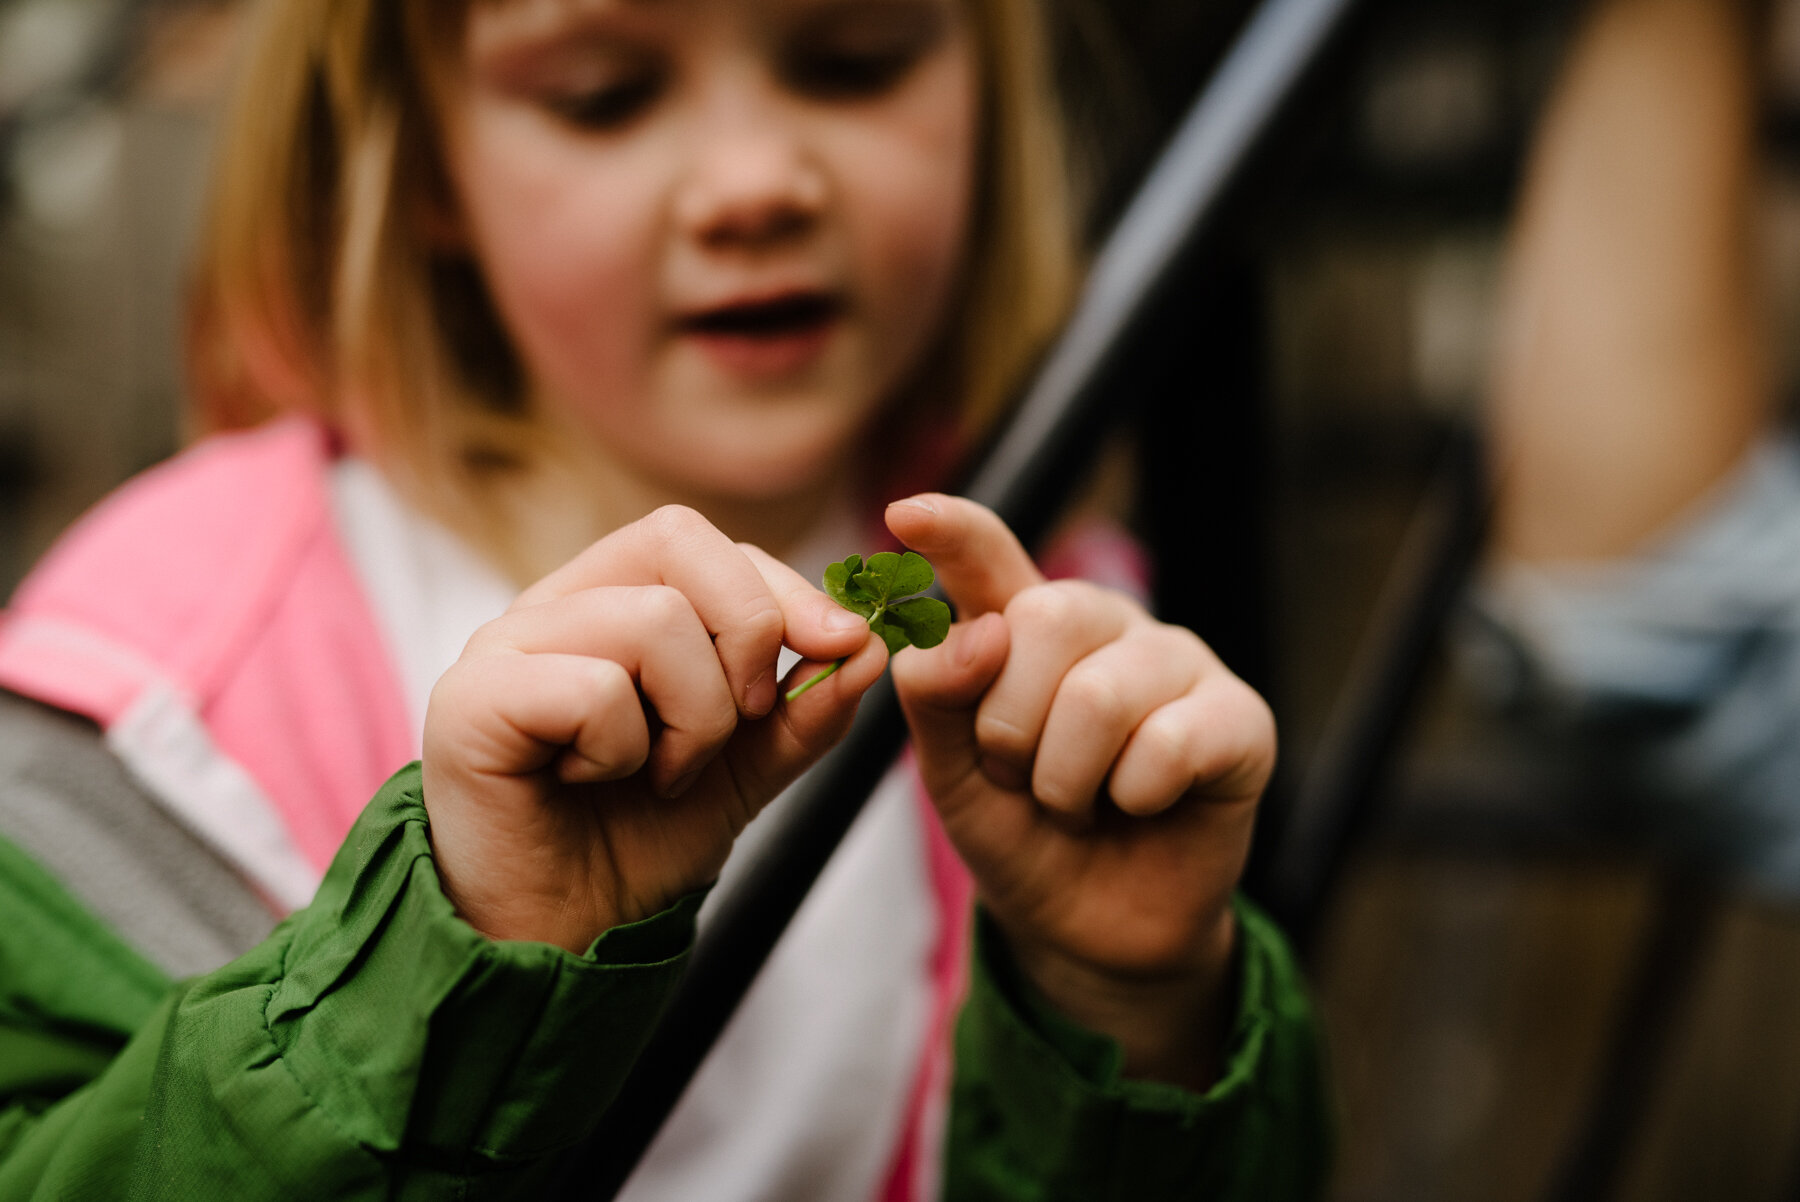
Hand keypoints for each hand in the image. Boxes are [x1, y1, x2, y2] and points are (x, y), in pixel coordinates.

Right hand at [421, 506, 888, 952]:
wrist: (562, 934)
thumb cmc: (639, 840)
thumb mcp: (748, 767)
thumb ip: (807, 709)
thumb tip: (871, 646)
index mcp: (611, 600)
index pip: (707, 542)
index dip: (787, 589)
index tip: (843, 647)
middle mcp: (554, 605)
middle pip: (679, 542)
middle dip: (749, 635)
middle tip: (742, 723)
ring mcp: (504, 643)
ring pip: (654, 619)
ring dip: (693, 718)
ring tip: (658, 774)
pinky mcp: (472, 698)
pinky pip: (596, 687)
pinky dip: (623, 749)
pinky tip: (591, 782)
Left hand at [885, 495, 1273, 1088]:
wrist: (1089, 931)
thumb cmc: (1022, 835)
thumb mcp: (951, 774)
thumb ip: (937, 698)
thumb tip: (974, 635)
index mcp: (1026, 626)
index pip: (989, 556)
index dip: (952, 530)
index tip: (905, 514)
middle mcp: (1106, 626)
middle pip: (1043, 618)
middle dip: (1009, 725)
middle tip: (1024, 778)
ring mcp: (1178, 664)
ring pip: (1100, 694)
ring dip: (1066, 779)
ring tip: (1079, 803)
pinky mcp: (1240, 718)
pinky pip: (1170, 742)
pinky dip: (1134, 796)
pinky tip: (1143, 806)